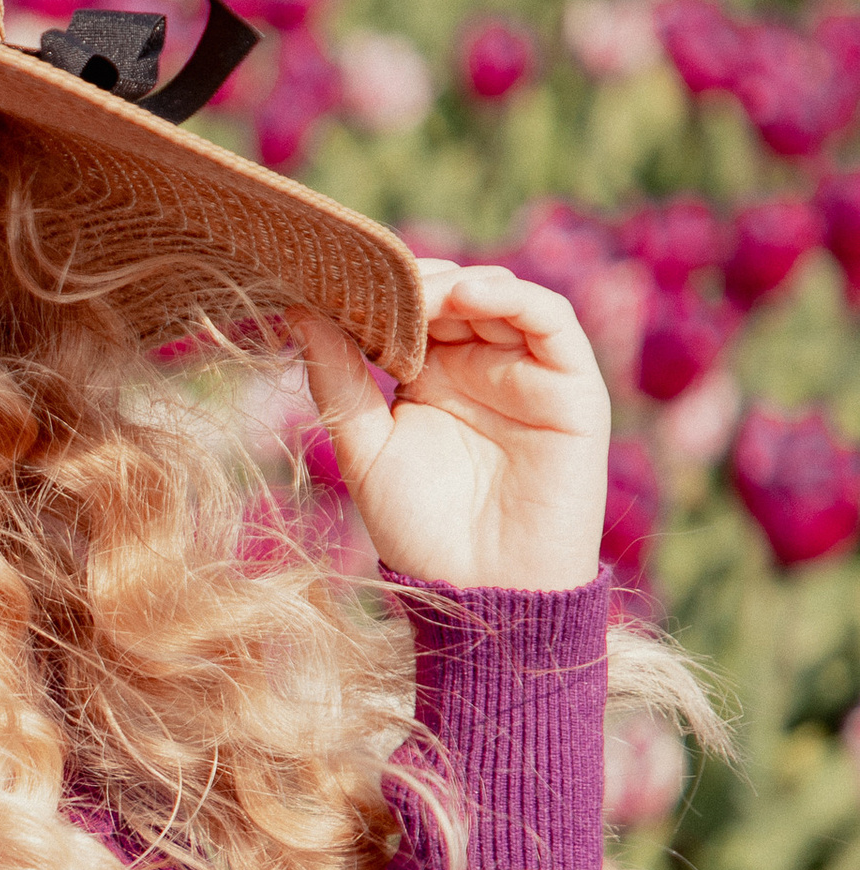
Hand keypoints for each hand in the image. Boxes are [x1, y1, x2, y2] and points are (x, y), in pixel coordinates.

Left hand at [287, 260, 610, 593]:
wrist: (484, 592)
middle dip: (417, 280)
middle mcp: (481, 367)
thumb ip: (339, 381)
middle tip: (379, 279)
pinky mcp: (571, 387)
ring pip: (502, 297)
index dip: (380, 289)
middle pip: (454, 293)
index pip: (411, 309)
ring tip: (423, 290)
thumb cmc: (421, 532)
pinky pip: (552, 322)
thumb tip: (299, 310)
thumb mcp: (366, 450)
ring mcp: (527, 373)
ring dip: (461, 281)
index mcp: (432, 377)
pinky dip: (515, 297)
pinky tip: (472, 296)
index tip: (338, 277)